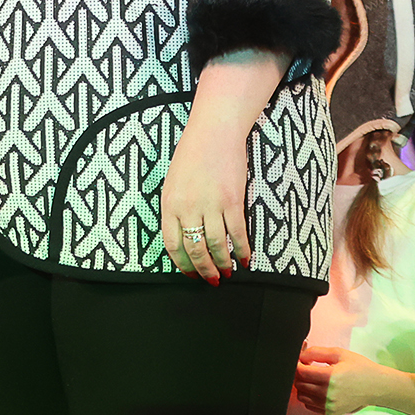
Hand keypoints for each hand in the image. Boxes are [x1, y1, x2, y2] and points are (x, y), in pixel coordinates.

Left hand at [161, 48, 285, 282]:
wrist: (213, 133)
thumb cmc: (191, 155)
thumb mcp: (172, 182)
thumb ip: (175, 207)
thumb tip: (183, 235)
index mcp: (169, 202)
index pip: (172, 243)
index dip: (181, 263)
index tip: (189, 275)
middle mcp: (187, 207)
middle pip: (195, 249)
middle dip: (204, 270)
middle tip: (212, 281)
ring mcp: (211, 204)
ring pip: (217, 245)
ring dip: (223, 263)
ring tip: (228, 273)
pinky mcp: (233, 201)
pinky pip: (238, 233)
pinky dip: (243, 249)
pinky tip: (246, 259)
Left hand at [296, 345, 387, 414]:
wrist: (379, 387)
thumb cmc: (360, 368)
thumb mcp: (339, 353)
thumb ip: (316, 352)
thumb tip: (300, 356)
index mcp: (330, 377)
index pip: (300, 372)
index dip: (296, 365)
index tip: (300, 361)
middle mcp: (329, 393)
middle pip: (299, 384)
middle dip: (299, 375)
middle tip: (307, 369)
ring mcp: (330, 405)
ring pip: (302, 396)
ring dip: (302, 386)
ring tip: (313, 379)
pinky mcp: (332, 412)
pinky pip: (310, 406)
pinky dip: (309, 397)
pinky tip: (318, 389)